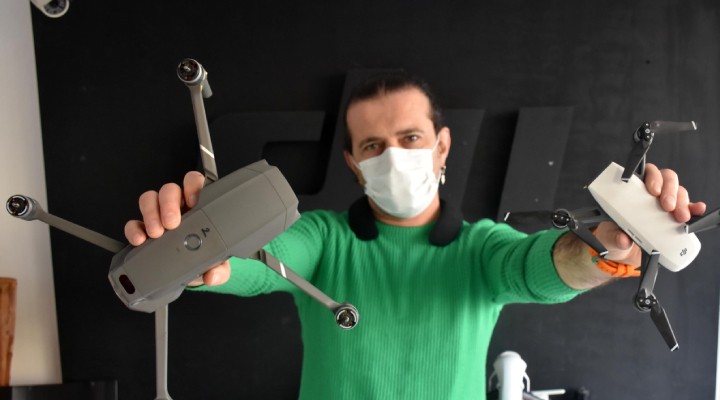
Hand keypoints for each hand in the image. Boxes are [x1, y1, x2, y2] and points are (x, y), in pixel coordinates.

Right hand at [123, 171, 230, 285]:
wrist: (186, 276)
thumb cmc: (204, 261)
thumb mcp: (216, 265)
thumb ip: (220, 269)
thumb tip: (213, 275)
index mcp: (199, 209)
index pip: (195, 184)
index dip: (193, 186)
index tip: (193, 201)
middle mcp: (178, 208)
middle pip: (170, 190)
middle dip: (169, 203)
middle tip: (172, 223)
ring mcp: (158, 216)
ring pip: (150, 199)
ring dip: (151, 213)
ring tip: (156, 233)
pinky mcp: (142, 229)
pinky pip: (133, 222)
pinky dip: (134, 230)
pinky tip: (139, 240)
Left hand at [594, 163, 705, 264]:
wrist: (623, 251)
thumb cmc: (615, 234)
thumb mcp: (610, 236)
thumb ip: (614, 236)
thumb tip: (623, 239)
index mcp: (633, 190)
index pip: (646, 173)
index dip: (653, 177)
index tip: (654, 190)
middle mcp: (651, 192)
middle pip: (667, 180)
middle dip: (669, 191)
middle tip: (667, 206)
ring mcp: (665, 203)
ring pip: (679, 192)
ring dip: (682, 202)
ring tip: (680, 217)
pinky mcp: (675, 216)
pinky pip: (689, 207)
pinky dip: (694, 208)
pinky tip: (697, 211)